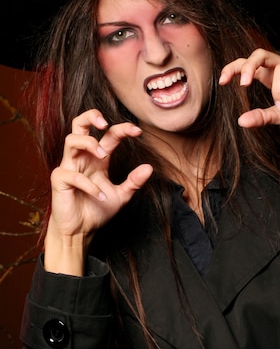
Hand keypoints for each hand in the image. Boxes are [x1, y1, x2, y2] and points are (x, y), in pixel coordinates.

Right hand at [44, 109, 152, 273]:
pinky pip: (72, 175)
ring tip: (103, 155)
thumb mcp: (121, 196)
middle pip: (79, 124)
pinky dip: (88, 185)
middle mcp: (82, 159)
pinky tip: (99, 196)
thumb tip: (149, 168)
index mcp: (97, 159)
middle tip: (106, 123)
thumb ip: (134, 182)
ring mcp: (69, 167)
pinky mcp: (59, 180)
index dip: (122, 129)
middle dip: (91, 116)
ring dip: (89, 144)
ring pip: (71, 140)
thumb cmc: (97, 211)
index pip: (108, 135)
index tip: (138, 131)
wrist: (81, 232)